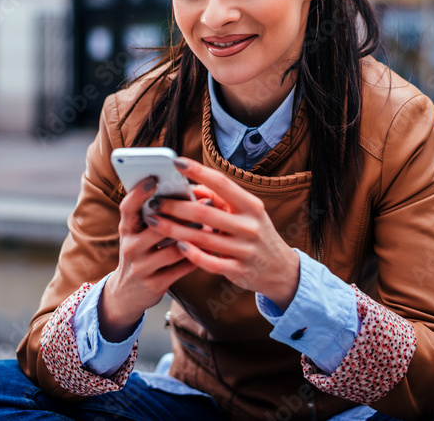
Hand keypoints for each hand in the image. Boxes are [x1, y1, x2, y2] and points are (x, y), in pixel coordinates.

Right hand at [98, 175, 196, 341]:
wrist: (126, 294)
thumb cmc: (139, 254)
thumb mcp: (137, 234)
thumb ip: (153, 215)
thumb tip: (181, 192)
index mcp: (126, 229)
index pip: (128, 207)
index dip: (139, 193)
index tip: (154, 178)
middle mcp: (130, 247)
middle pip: (158, 226)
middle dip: (184, 214)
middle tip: (206, 203)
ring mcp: (141, 267)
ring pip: (174, 248)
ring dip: (196, 237)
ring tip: (213, 225)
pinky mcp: (155, 284)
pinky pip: (182, 267)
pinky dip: (197, 256)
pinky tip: (209, 248)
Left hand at [148, 158, 300, 309]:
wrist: (280, 269)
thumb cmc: (256, 233)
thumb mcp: (246, 212)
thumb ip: (220, 199)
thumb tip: (190, 187)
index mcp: (251, 206)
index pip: (222, 183)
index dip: (198, 172)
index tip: (176, 163)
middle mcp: (249, 226)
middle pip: (205, 212)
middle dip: (175, 206)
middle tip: (153, 201)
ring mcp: (244, 250)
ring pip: (202, 238)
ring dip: (173, 229)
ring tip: (153, 221)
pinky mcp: (238, 270)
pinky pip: (209, 262)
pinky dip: (191, 253)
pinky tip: (176, 246)